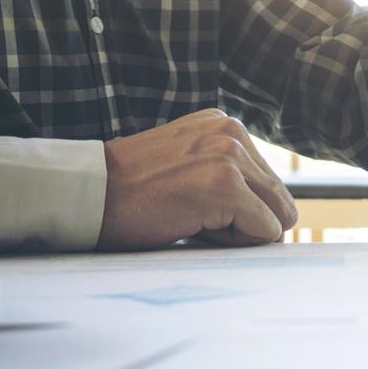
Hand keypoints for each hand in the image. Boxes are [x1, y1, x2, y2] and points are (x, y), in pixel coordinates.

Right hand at [99, 109, 299, 250]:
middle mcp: (233, 133)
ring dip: (239, 231)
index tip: (196, 203)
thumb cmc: (133, 192)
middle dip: (247, 222)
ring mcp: (230, 157)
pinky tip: (194, 225)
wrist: (87, 195)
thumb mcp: (189, 164)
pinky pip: (265, 231)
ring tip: (193, 216)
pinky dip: (235, 242)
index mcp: (226, 126)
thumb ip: (231, 175)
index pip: (270, 184)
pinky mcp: (226, 185)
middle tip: (195, 215)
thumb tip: (279, 221)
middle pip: (279, 201)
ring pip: (276, 217)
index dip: (241, 210)